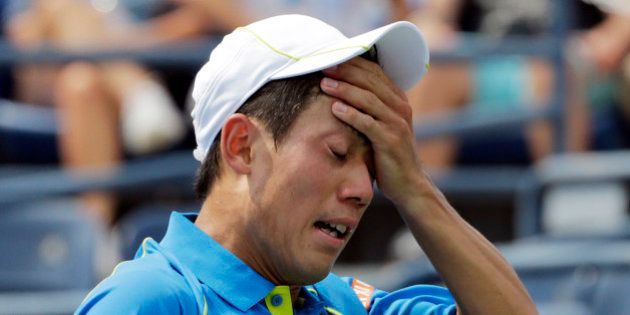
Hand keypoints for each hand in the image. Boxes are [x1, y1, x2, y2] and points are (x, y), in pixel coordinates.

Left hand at [320, 57, 424, 206]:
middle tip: (324, 65)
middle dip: (346, 71)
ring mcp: (397, 124)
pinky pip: (368, 123)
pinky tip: (335, 108)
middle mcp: (400, 108)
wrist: (408, 184)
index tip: (331, 57)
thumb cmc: (388, 154)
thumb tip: (343, 90)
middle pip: (370, 81)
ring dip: (345, 90)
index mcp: (398, 100)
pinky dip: (351, 114)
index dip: (353, 63)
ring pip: (368, 99)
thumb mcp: (382, 126)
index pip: (375, 73)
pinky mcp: (390, 140)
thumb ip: (370, 108)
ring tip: (324, 84)